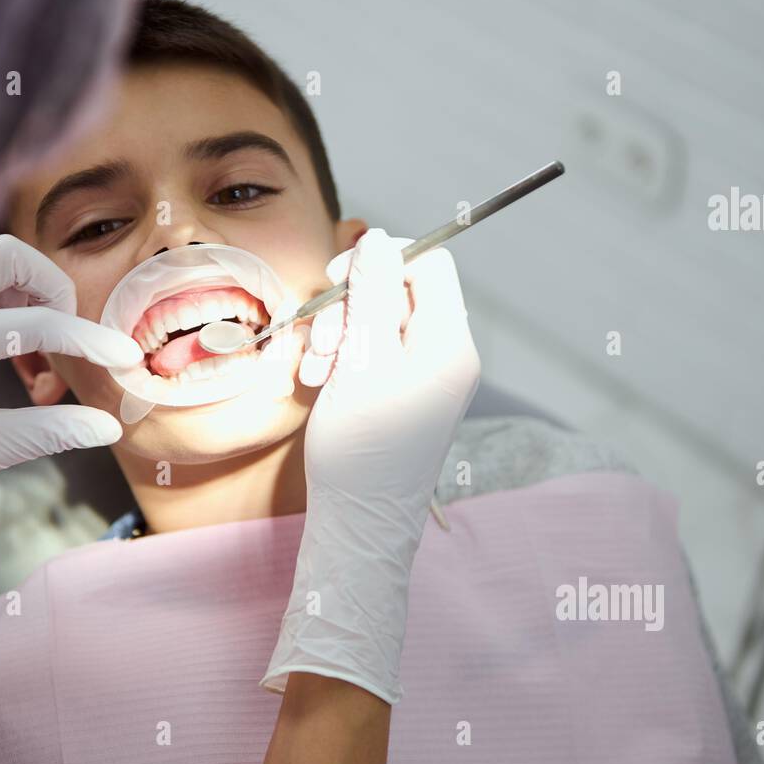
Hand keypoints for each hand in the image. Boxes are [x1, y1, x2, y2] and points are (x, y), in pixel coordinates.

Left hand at [0, 225, 142, 588]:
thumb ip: (48, 432)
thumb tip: (108, 427)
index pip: (38, 322)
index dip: (92, 341)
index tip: (126, 359)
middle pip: (6, 254)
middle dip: (49, 286)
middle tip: (65, 333)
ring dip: (15, 281)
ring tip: (33, 330)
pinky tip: (2, 337)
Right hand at [262, 229, 479, 703]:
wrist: (361, 524)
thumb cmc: (362, 447)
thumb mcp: (360, 359)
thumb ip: (370, 293)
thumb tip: (378, 239)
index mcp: (449, 341)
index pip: (429, 264)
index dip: (381, 260)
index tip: (337, 279)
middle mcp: (446, 354)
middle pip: (398, 292)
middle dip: (349, 307)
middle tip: (319, 341)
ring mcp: (426, 377)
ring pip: (378, 324)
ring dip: (338, 336)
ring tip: (314, 373)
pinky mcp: (404, 396)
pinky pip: (374, 355)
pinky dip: (344, 361)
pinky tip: (320, 384)